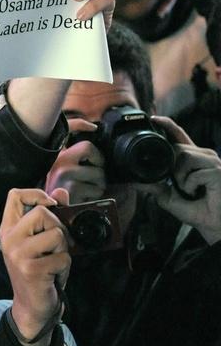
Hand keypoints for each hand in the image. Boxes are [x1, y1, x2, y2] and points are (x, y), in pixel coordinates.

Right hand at [0, 187, 70, 345]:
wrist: (32, 307)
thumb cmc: (39, 271)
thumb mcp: (41, 242)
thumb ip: (50, 216)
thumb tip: (61, 192)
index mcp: (8, 228)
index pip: (15, 195)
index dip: (36, 193)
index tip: (50, 205)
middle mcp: (9, 238)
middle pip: (42, 212)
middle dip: (58, 227)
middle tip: (55, 245)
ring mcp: (19, 253)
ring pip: (55, 234)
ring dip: (64, 248)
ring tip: (55, 260)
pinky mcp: (32, 269)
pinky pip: (62, 257)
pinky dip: (65, 266)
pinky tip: (55, 274)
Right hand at [44, 118, 106, 204]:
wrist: (53, 212)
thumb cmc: (62, 190)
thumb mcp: (63, 167)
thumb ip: (72, 148)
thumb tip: (92, 126)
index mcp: (56, 152)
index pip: (67, 128)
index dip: (80, 124)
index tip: (93, 127)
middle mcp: (58, 158)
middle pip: (90, 148)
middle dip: (97, 165)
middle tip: (90, 176)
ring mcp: (64, 171)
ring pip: (98, 173)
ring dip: (98, 184)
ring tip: (85, 189)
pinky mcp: (71, 186)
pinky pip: (96, 188)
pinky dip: (94, 195)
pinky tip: (83, 198)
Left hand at [150, 116, 220, 244]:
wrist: (215, 227)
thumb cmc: (198, 211)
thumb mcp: (169, 198)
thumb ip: (154, 187)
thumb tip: (133, 181)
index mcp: (194, 159)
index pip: (180, 136)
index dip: (167, 125)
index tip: (154, 119)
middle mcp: (205, 157)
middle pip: (178, 148)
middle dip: (172, 167)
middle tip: (180, 185)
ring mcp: (214, 163)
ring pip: (184, 156)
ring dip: (181, 177)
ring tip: (190, 190)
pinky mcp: (218, 172)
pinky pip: (193, 173)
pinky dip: (190, 186)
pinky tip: (199, 193)